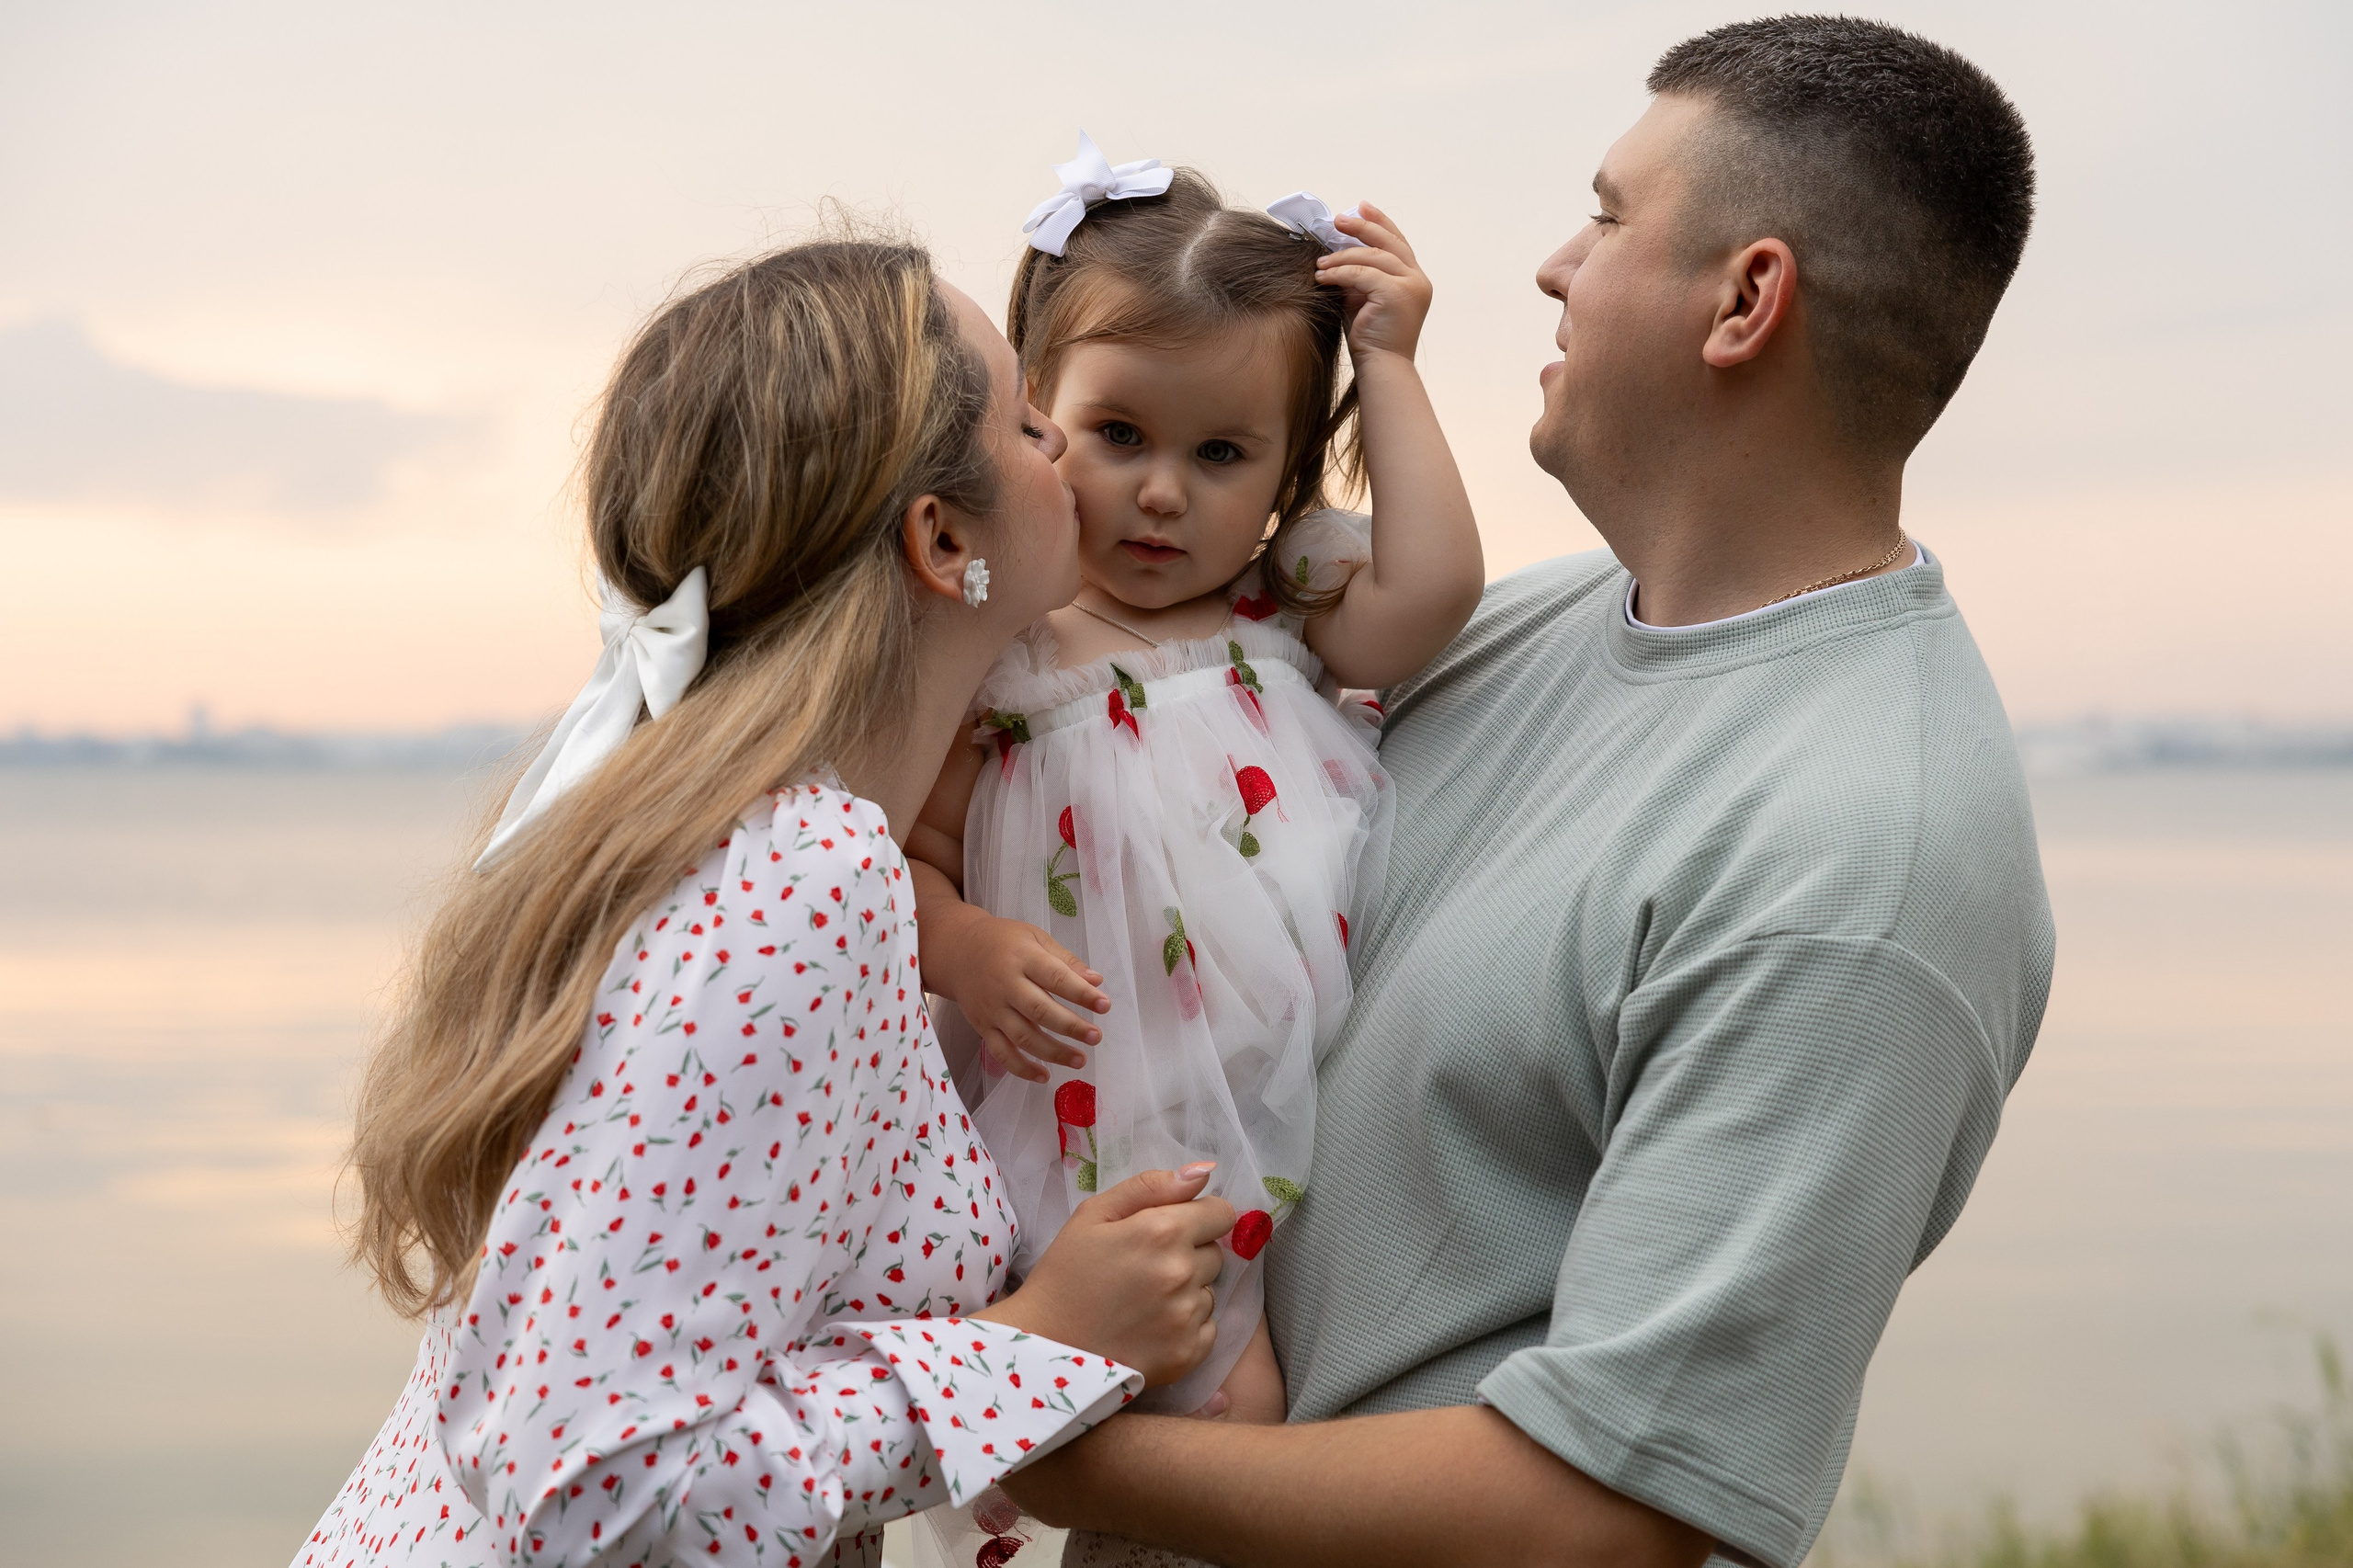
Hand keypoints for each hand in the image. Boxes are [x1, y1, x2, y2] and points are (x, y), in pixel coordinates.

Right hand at [932, 912, 1109, 1081]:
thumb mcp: (1035, 938)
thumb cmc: (1003, 942)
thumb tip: (1097, 981)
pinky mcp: (982, 1027)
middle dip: (1071, 1027)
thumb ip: (1065, 960)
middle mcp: (1006, 985)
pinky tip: (1044, 1076)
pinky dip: (1021, 1068)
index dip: (1081, 993)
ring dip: (1053, 1052)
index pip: (1055, 978)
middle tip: (1096, 1037)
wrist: (956, 951)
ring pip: (1023, 1037)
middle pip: (1040, 1011)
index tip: (1105, 1005)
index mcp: (1022, 958)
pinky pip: (1001, 1052)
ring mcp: (992, 1009)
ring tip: (1080, 1060)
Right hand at [976, 1163, 1236, 1385]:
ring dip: (1188, 1290)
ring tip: (1145, 1299)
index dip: (1200, 1216)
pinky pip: (1207, 1327)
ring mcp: (1188, 1317)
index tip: (1174, 1228)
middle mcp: (1183, 1273)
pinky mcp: (1189, 1354)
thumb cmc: (1065, 1273)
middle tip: (1147, 1266)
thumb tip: (1204, 1172)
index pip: (1221, 1213)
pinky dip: (1187, 1325)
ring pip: (1210, 1290)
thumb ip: (1151, 1186)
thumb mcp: (1094, 1214)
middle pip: (1215, 1252)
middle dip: (1190, 1253)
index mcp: (1163, 1231)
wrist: (1045, 1346)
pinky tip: (1151, 1326)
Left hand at [1314, 200, 1432, 361]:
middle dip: (1362, 227)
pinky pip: (1363, 273)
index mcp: (1414, 280)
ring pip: (1374, 256)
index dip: (1380, 222)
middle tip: (1337, 221)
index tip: (1362, 207)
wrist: (1381, 368)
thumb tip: (1335, 251)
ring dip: (1342, 256)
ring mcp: (1411, 286)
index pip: (1397, 242)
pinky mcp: (1398, 294)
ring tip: (1319, 263)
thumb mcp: (1363, 299)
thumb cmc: (1370, 339)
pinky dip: (1340, 272)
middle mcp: (1417, 280)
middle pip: (1389, 242)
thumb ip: (1358, 275)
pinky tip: (1323, 277)